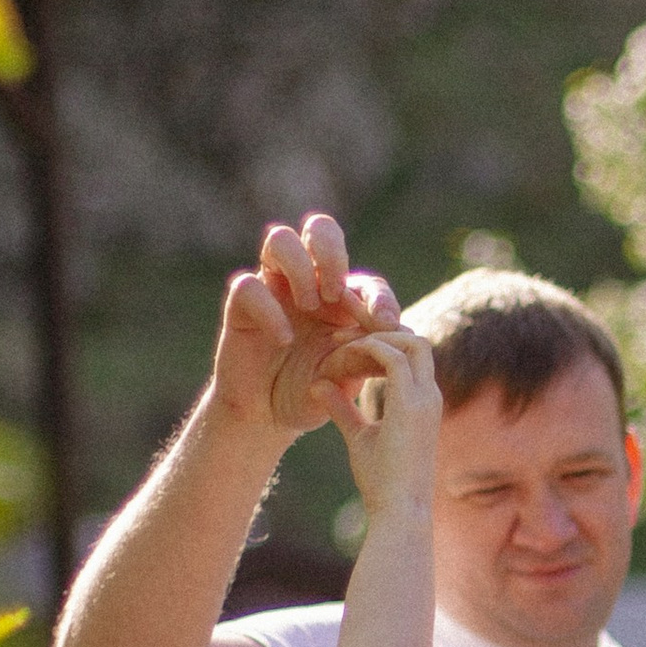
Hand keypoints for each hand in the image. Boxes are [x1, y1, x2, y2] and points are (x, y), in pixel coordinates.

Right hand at [208, 212, 401, 436]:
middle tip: (335, 293)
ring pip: (280, 239)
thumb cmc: (310, 393)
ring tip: (309, 305)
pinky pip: (249, 285)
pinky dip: (270, 308)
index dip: (379, 297)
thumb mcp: (344, 379)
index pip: (366, 281)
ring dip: (300, 268)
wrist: (266, 417)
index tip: (386, 322)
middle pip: (320, 229)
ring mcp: (273, 288)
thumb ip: (369, 357)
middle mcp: (307, 283)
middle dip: (332, 252)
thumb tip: (404, 334)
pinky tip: (284, 337)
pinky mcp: (241, 305)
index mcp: (341, 301)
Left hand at [325, 325, 444, 517]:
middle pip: (414, 340)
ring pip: (408, 341)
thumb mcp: (358, 438)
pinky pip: (391, 356)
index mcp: (422, 403)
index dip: (381, 344)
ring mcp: (424, 398)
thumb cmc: (383, 483)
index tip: (344, 346)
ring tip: (339, 342)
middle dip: (380, 330)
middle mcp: (429, 395)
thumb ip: (343, 409)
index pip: (410, 354)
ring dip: (373, 336)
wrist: (399, 510)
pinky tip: (340, 355)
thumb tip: (317, 384)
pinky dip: (366, 348)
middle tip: (342, 334)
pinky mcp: (410, 404)